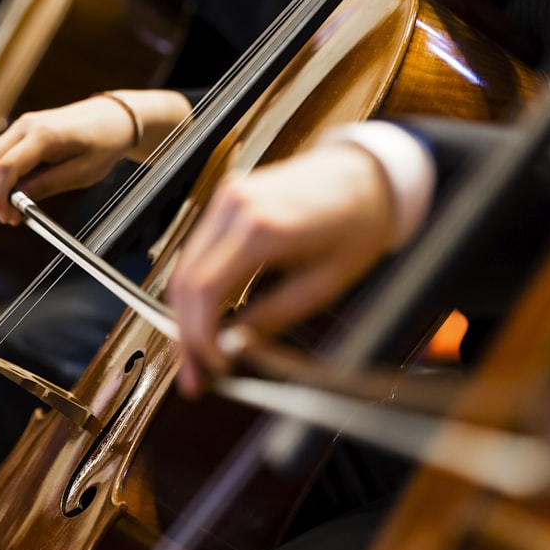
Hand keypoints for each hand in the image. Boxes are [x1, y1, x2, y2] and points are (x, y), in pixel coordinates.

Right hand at [0, 96, 139, 224]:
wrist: (113, 117)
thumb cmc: (104, 143)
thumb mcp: (83, 172)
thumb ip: (48, 184)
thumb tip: (18, 200)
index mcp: (44, 135)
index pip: (7, 167)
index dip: (0, 196)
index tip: (8, 216)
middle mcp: (25, 126)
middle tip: (6, 218)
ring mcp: (20, 126)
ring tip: (3, 210)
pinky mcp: (20, 131)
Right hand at [166, 144, 396, 397]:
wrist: (366, 173)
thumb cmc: (357, 223)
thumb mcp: (325, 283)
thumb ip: (274, 316)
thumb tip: (235, 347)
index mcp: (263, 227)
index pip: (205, 289)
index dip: (198, 336)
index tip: (209, 368)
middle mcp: (234, 207)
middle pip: (185, 281)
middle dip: (184, 334)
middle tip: (193, 375)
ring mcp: (225, 200)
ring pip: (184, 268)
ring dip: (186, 315)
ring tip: (198, 354)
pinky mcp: (224, 201)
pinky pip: (197, 252)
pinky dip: (196, 289)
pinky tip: (206, 318)